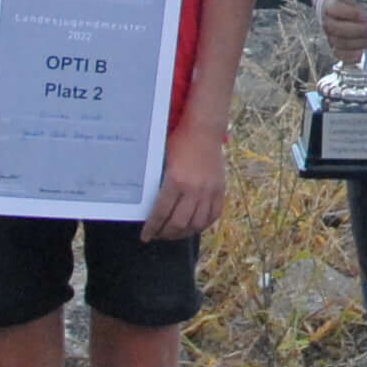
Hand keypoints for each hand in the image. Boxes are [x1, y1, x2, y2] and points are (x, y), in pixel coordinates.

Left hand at [141, 116, 227, 241]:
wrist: (204, 130)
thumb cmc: (179, 143)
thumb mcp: (164, 162)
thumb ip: (159, 185)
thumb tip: (150, 206)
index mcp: (176, 181)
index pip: (161, 213)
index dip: (152, 228)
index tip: (146, 236)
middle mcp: (194, 189)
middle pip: (178, 223)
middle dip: (166, 233)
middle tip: (158, 235)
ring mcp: (209, 191)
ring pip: (196, 223)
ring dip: (183, 233)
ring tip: (174, 234)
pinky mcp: (220, 190)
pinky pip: (213, 215)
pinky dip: (203, 225)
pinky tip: (194, 226)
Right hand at [317, 0, 366, 64]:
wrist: (335, 12)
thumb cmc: (351, 6)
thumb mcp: (363, 2)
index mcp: (332, 5)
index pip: (337, 9)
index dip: (351, 13)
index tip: (366, 16)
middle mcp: (328, 21)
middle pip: (338, 28)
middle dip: (357, 30)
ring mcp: (329, 35)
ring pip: (339, 42)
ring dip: (358, 42)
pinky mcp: (333, 46)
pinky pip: (338, 54)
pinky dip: (348, 57)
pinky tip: (360, 56)